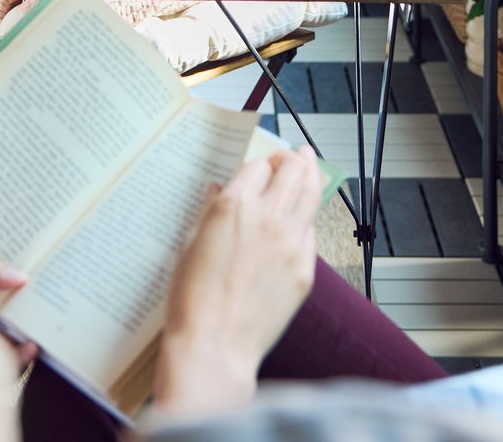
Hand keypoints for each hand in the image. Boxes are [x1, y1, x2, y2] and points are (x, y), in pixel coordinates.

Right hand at [154, 147, 319, 416]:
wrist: (215, 345)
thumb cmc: (192, 298)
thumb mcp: (190, 243)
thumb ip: (210, 211)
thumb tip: (218, 191)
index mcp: (234, 205)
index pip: (258, 166)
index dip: (258, 165)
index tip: (259, 168)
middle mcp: (268, 216)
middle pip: (293, 171)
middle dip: (292, 159)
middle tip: (293, 156)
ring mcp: (291, 242)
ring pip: (312, 193)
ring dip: (311, 175)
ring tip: (310, 165)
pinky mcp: (305, 270)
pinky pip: (311, 233)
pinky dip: (307, 219)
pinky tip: (302, 218)